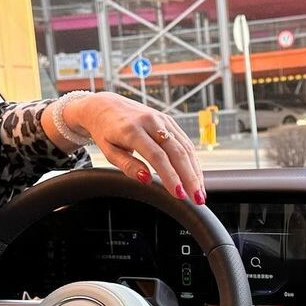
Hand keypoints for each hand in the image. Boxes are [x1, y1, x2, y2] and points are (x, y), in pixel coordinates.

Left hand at [66, 92, 205, 203]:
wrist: (105, 106)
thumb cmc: (106, 132)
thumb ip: (128, 166)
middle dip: (189, 177)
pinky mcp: (169, 121)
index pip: (156, 156)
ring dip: (195, 172)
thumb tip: (147, 179)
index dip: (170, 176)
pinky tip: (196, 177)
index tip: (178, 194)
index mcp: (132, 130)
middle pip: (176, 152)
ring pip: (185, 148)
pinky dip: (193, 162)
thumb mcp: (109, 152)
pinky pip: (185, 143)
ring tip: (199, 193)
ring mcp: (162, 120)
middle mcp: (150, 122)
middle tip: (197, 198)